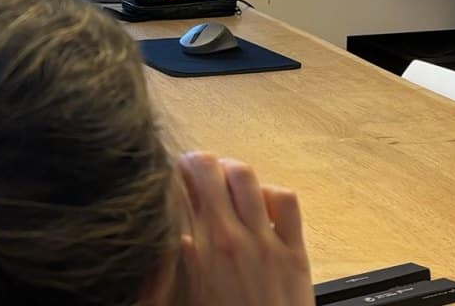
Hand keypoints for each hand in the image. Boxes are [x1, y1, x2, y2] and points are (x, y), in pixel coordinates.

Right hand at [175, 152, 314, 305]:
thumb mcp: (180, 299)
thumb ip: (165, 268)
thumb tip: (161, 239)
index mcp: (190, 254)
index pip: (173, 191)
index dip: (167, 179)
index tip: (167, 181)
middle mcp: (224, 239)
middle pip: (204, 168)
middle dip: (195, 162)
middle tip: (193, 170)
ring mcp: (262, 242)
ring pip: (244, 175)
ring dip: (231, 171)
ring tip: (226, 180)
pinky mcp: (293, 252)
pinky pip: (285, 200)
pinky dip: (271, 193)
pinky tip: (262, 205)